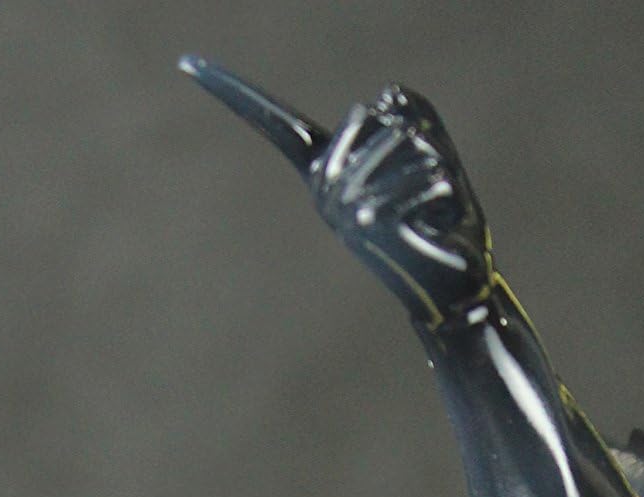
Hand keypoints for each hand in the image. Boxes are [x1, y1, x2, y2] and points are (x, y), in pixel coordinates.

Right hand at [182, 58, 493, 325]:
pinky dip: (447, 193)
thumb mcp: (427, 150)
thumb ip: (407, 107)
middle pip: (374, 117)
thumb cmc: (438, 217)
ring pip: (405, 143)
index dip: (232, 89)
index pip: (274, 121)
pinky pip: (425, 174)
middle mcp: (323, 189)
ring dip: (434, 172)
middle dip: (418, 145)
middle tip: (424, 193)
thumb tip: (385, 97)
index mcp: (325, 169)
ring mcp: (343, 208)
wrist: (455, 286)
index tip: (188, 62)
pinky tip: (438, 224)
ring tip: (432, 212)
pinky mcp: (375, 224)